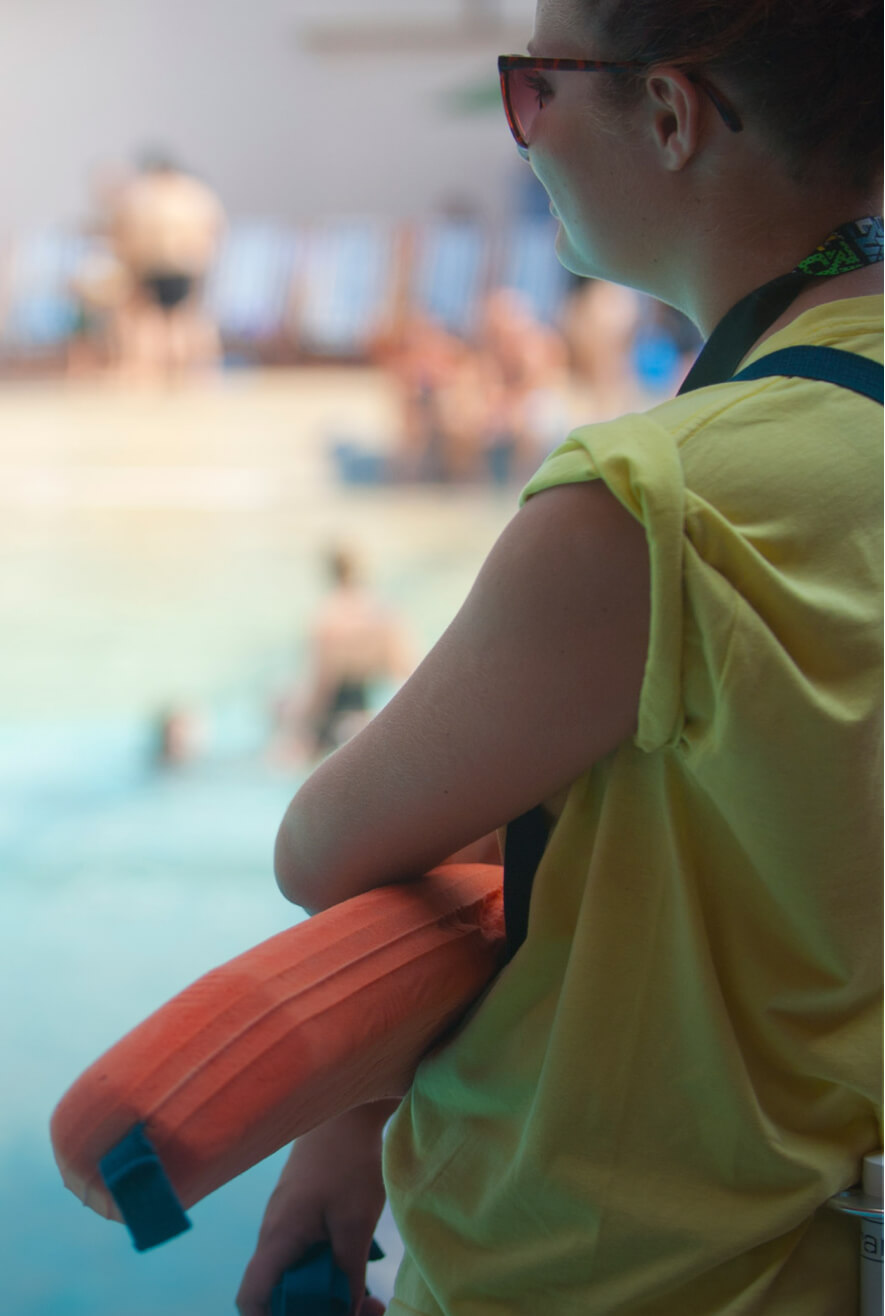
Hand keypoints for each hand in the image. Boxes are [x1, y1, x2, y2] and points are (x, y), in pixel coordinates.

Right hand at [236, 1102, 395, 1315]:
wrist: (348, 1108)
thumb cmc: (348, 1160)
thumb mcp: (355, 1223)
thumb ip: (347, 1273)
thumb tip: (348, 1310)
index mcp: (278, 1238)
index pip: (251, 1297)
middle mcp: (274, 1232)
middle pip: (277, 1292)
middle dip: (314, 1311)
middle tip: (362, 1312)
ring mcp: (286, 1220)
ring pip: (294, 1273)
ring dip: (325, 1291)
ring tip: (368, 1298)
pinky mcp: (300, 1210)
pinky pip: (304, 1253)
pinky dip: (326, 1268)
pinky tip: (358, 1269)